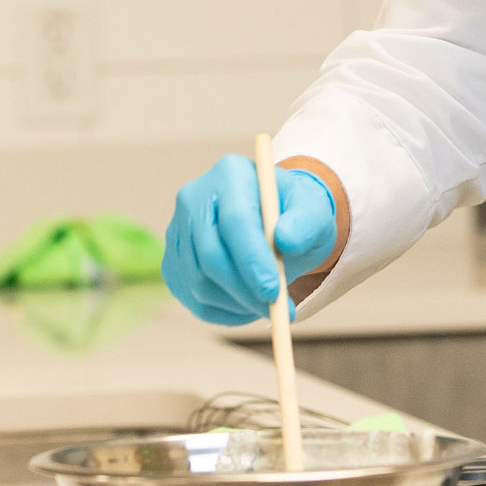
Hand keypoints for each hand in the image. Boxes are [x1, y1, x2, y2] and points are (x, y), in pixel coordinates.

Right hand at [161, 155, 337, 325]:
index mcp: (230, 174)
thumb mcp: (313, 213)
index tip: (273, 290)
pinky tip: (248, 303)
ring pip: (199, 281)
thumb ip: (305, 223)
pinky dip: (223, 310)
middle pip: (209, 254)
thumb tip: (287, 240)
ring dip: (237, 303)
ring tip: (269, 304)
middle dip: (244, 290)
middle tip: (276, 310)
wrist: (274, 221)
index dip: (252, 259)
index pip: (235, 220)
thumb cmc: (295, 215)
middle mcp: (194, 197)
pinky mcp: (172, 259)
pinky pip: (192, 297)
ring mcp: (177, 229)